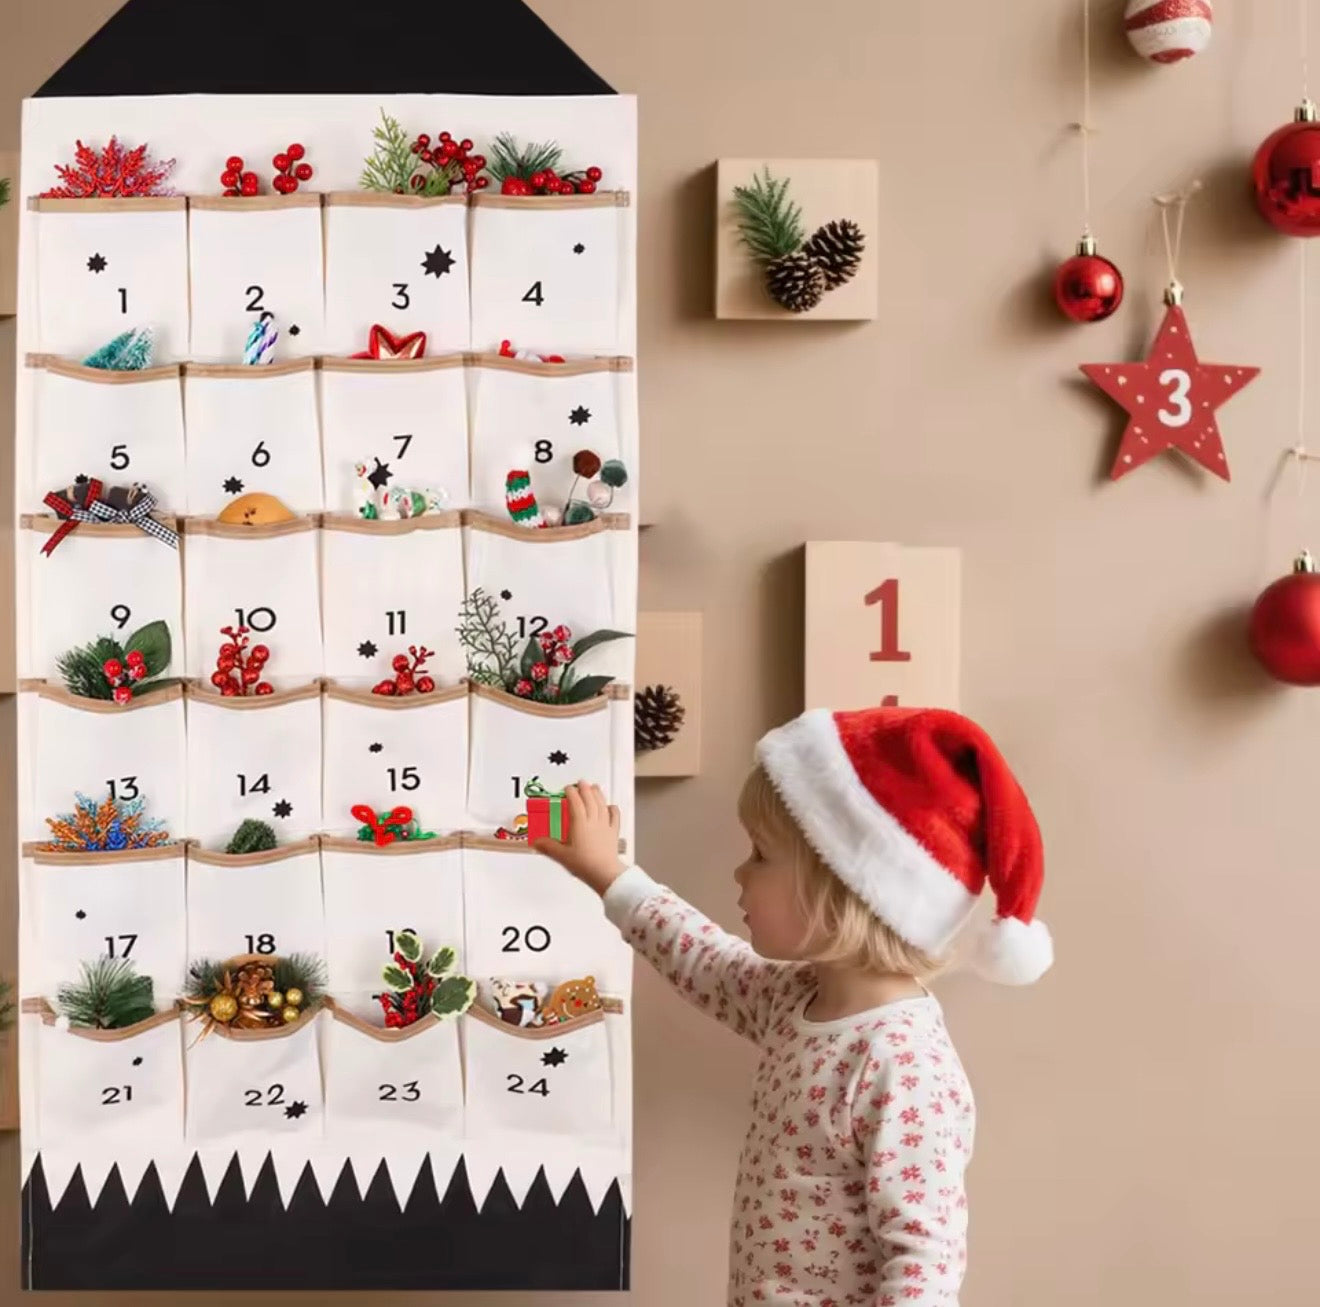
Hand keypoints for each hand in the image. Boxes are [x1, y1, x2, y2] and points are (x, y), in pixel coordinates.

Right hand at [532, 781, 624, 896]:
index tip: (567, 788)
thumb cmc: (584, 864)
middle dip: (585, 789)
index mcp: (580, 823)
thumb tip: (537, 842)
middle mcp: (593, 821)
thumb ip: (548, 847)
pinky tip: (611, 806)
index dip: (571, 793)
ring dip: (598, 794)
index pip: (575, 802)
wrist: (604, 873)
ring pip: (602, 804)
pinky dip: (613, 809)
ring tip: (595, 787)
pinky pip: (614, 817)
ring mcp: (605, 825)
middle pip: (590, 799)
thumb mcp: (561, 856)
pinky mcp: (613, 833)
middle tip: (581, 782)